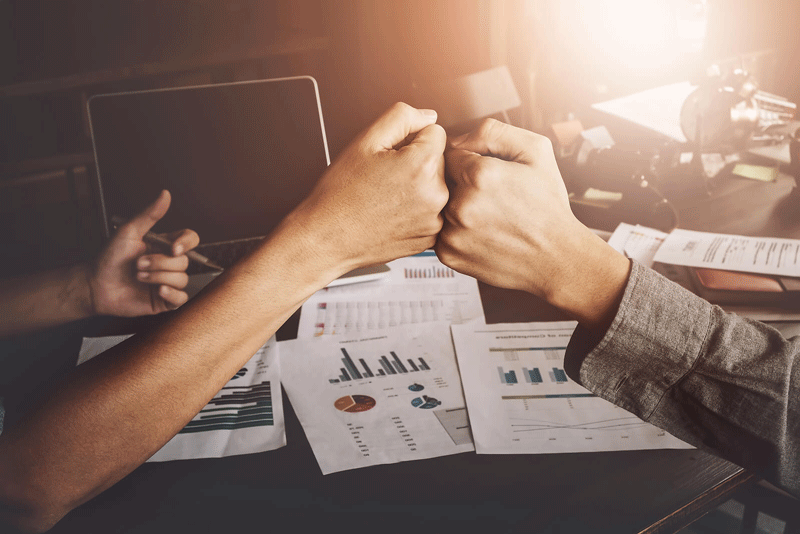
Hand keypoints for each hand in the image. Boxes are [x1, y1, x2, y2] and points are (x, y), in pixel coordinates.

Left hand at [89, 190, 199, 315]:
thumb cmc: (109, 259)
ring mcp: (168, 282)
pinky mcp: (165, 300)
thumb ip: (150, 214)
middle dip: (160, 263)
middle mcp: (168, 263)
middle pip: (184, 262)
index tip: (173, 248)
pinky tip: (157, 291)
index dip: (187, 243)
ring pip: (182, 279)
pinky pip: (181, 298)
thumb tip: (165, 194)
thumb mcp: (129, 232)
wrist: (96, 286)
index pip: (190, 240)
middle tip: (138, 264)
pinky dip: (171, 294)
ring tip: (139, 277)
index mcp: (164, 246)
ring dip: (158, 277)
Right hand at [288, 102, 447, 272]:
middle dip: (416, 163)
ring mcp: (435, 221)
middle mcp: (436, 195)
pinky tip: (392, 214)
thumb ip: (402, 117)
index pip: (436, 133)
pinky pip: (432, 212)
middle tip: (384, 179)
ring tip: (386, 198)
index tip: (391, 156)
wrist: (327, 238)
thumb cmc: (340, 193)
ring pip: (436, 187)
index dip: (411, 139)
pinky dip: (417, 211)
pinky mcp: (430, 238)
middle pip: (439, 161)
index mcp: (422, 165)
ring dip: (419, 187)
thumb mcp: (365, 141)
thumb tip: (429, 117)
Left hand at [435, 119, 629, 331]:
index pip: (451, 153)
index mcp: (480, 175)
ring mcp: (453, 233)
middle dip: (461, 183)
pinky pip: (441, 232)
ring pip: (440, 206)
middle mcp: (461, 206)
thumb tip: (457, 137)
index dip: (470, 161)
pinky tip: (481, 233)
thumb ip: (493, 131)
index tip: (490, 174)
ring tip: (488, 216)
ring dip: (457, 207)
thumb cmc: (548, 204)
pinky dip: (456, 231)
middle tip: (491, 197)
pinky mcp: (449, 254)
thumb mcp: (536, 151)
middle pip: (443, 180)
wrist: (556, 257)